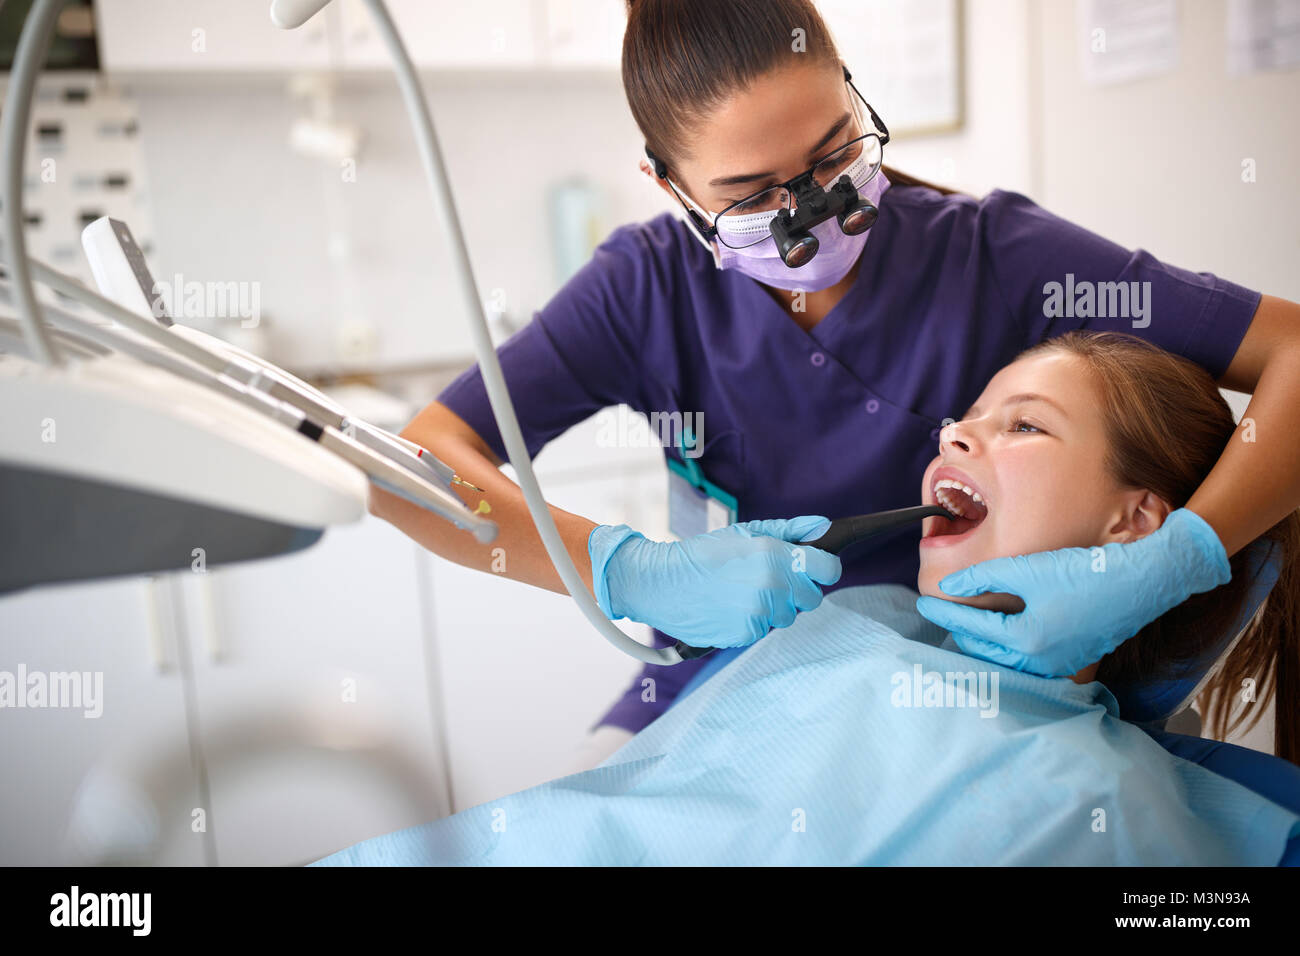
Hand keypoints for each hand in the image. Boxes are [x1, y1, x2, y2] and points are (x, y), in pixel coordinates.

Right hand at [588, 515, 841, 647]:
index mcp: (776, 557)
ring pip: (788, 616)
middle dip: (798, 589)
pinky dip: (754, 621)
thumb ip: (789, 530)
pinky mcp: (746, 635)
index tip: (813, 567)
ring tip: (745, 592)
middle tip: (771, 579)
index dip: (824, 567)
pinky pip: (764, 629)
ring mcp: (760, 614)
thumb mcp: (746, 532)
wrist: (664, 584)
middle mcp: (773, 587)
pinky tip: (733, 607)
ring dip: (775, 607)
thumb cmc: (704, 554)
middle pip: (812, 598)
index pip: (828, 569)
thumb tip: (823, 526)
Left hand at [914, 508, 1230, 675]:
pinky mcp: (1070, 659)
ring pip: (1003, 659)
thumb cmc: (1089, 572)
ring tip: (963, 621)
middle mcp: (1040, 662)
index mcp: (1026, 640)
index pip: (970, 627)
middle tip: (940, 612)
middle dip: (959, 631)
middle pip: (983, 650)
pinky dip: (1006, 647)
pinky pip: (1025, 660)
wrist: (1144, 581)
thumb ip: (986, 577)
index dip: (943, 612)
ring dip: (982, 642)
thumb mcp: (1030, 569)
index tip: (922, 603)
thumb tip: (952, 585)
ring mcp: (1057, 665)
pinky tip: (999, 632)